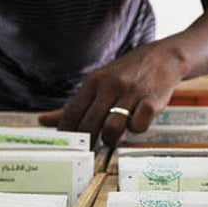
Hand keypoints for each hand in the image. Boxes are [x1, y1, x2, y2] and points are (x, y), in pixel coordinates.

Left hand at [38, 42, 186, 146]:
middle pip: (90, 125)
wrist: (164, 56)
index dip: (68, 135)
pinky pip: (139, 126)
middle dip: (88, 142)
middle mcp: (110, 85)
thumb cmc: (126, 73)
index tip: (68, 148)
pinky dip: (137, 129)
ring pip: (113, 129)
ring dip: (112, 138)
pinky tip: (137, 121)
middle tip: (91, 150)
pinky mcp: (152, 101)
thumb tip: (43, 121)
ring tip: (114, 135)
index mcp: (94, 81)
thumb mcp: (98, 81)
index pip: (72, 113)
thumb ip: (74, 104)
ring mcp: (132, 93)